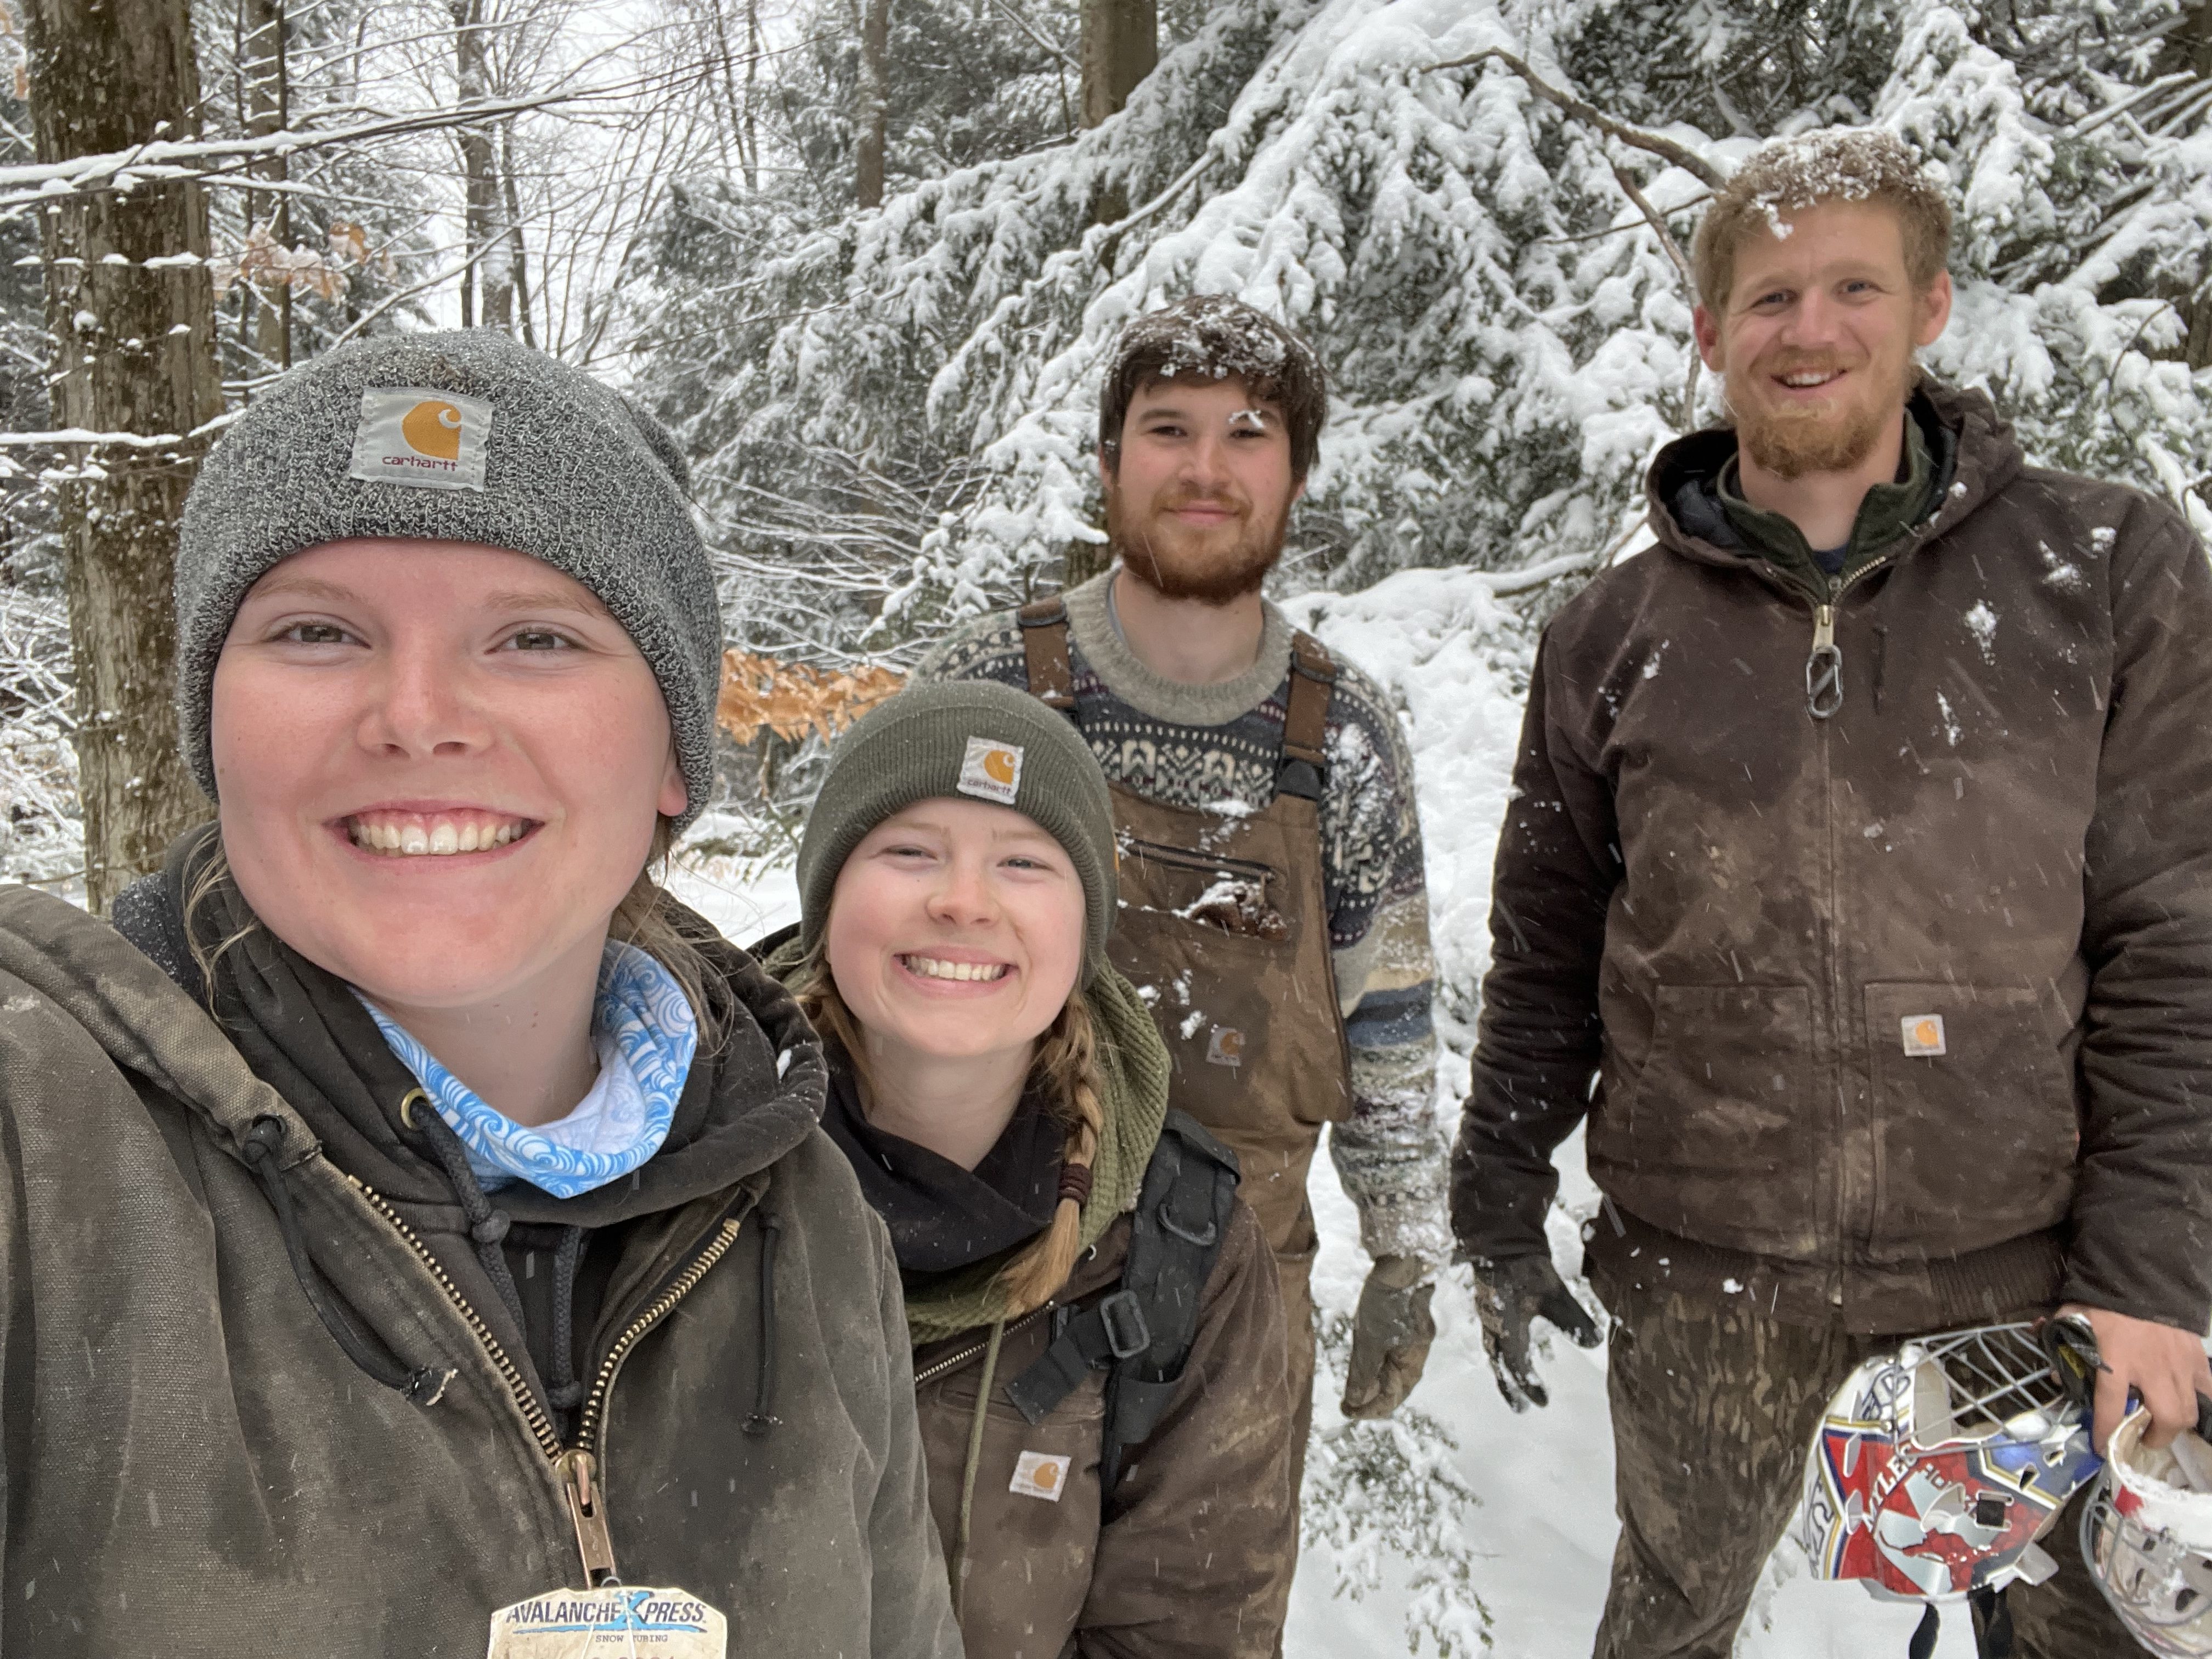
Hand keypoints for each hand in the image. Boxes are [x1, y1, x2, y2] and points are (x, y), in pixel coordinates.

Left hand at [1341, 1255, 1435, 1419]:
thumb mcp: (1369, 1341)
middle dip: (1372, 1400)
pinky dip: (1380, 1368)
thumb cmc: (1385, 1304)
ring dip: (1375, 1385)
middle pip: (1395, 1390)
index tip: (1347, 1413)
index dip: (1367, 1410)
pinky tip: (1368, 1366)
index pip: (1390, 1399)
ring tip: (1354, 1390)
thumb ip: (1363, 1374)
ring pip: (1395, 1374)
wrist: (1402, 1266)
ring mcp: (1414, 1343)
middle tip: (1348, 1405)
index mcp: (1411, 1365)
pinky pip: (1394, 1359)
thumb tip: (1355, 1402)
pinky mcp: (1408, 1329)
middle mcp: (1417, 1358)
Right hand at [1472, 1254, 1601, 1410]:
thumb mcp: (1554, 1293)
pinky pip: (1493, 1338)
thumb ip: (1573, 1319)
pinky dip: (1501, 1354)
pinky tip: (1511, 1353)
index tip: (1543, 1402)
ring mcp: (1489, 1316)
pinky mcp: (1490, 1307)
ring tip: (1513, 1388)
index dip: (1529, 1386)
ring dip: (1503, 1372)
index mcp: (1507, 1326)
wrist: (1501, 1240)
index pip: (1516, 1365)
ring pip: (1494, 1352)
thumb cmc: (1526, 1267)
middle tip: (1520, 1409)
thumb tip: (1596, 1342)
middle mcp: (1494, 1326)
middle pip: (1499, 1364)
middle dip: (1509, 1387)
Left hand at [2059, 1301, 2211, 1452]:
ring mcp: (2178, 1365)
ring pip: (2189, 1411)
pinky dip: (2201, 1400)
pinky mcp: (2197, 1357)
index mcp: (2115, 1362)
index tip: (2101, 1448)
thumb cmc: (2102, 1301)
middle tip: (2143, 1438)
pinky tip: (2190, 1401)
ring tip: (2164, 1425)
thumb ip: (2062, 1348)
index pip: (2109, 1408)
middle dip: (2155, 1437)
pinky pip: (2207, 1389)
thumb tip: (2055, 1375)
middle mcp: (2150, 1370)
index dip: (2105, 1433)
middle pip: (2165, 1419)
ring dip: (2177, 1425)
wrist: (2139, 1276)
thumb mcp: (2072, 1321)